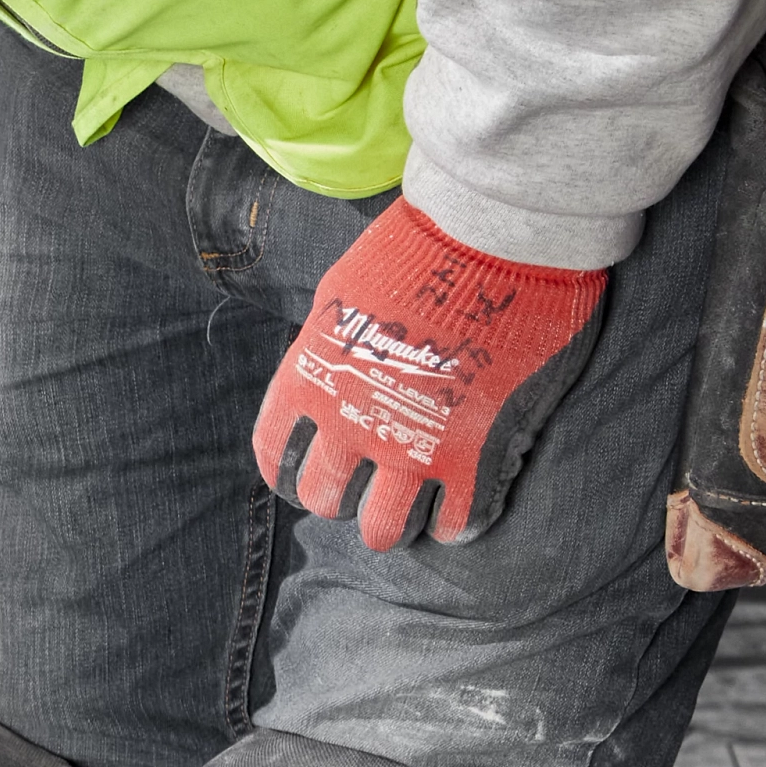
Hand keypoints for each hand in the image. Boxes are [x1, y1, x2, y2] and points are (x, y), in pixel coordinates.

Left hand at [256, 201, 606, 552]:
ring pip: (383, 529)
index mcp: (308, 386)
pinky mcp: (474, 455)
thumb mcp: (339, 297)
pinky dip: (458, 525)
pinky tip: (462, 512)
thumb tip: (326, 371)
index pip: (275, 455)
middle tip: (369, 485)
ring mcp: (410, 447)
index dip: (291, 471)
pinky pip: (459, 521)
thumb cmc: (416, 251)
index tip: (312, 470)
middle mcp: (348, 426)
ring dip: (392, 524)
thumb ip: (326, 349)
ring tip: (410, 510)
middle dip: (343, 497)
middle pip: (325, 499)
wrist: (490, 237)